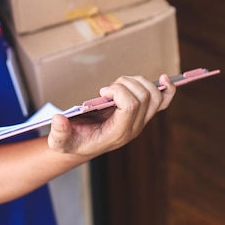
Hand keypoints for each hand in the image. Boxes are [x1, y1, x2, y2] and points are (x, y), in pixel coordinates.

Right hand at [47, 74, 175, 155]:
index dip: (118, 92)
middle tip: (107, 89)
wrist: (82, 145)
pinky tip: (163, 78)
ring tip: (118, 85)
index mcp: (117, 134)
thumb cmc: (72, 140)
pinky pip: (164, 100)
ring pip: (155, 95)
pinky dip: (167, 88)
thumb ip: (58, 132)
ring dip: (137, 82)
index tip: (102, 92)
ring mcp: (141, 121)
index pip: (131, 106)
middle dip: (126, 84)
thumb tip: (58, 119)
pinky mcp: (143, 114)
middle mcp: (134, 128)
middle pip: (144, 97)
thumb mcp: (60, 140)